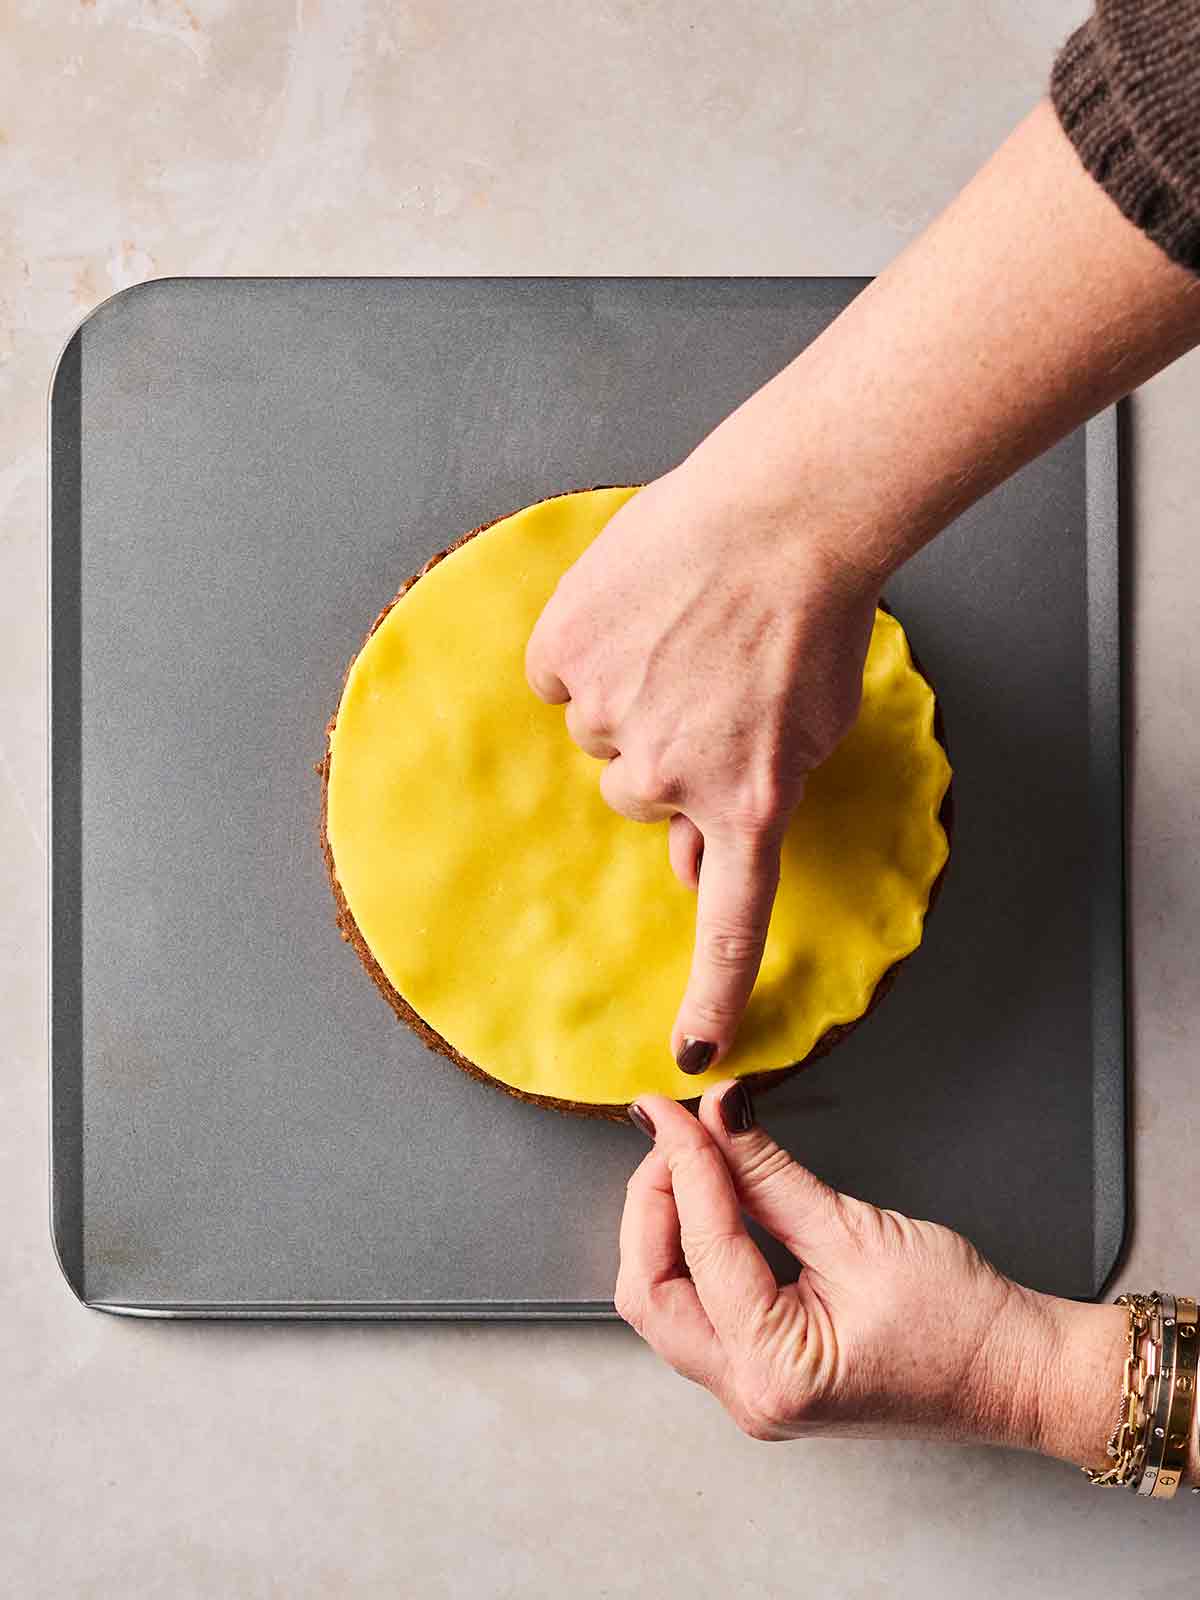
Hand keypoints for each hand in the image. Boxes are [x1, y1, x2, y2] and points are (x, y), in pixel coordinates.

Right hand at [525, 461, 877, 1073]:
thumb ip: (756, 799)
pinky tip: (637, 609)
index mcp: (750, 801)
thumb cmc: (817, 612)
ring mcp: (611, 716)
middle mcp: (671, 776)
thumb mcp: (814, 727)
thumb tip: (688, 855)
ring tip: (683, 631)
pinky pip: (559, 673)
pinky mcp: (567, 655)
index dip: (712, 995)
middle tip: (707, 684)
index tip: (695, 1057)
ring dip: (631, 693)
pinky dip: (588, 648)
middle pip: (637, 794)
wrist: (785, 513)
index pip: (730, 923)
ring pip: (598, 730)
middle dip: (664, 752)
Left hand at [618, 1083, 1128, 1464]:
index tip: (671, 1110)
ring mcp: (752, 1392)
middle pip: (650, 1291)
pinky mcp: (763, 1373)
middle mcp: (750, 1396)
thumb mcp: (860, 1232)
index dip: (683, 1164)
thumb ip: (773, 1175)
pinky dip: (691, 1251)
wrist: (1017, 1373)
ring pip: (664, 1303)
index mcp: (775, 1371)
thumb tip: (718, 1119)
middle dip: (653, 1203)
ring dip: (666, 1226)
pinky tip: (707, 1201)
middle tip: (676, 1135)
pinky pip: (697, 1310)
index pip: (702, 1248)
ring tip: (690, 1158)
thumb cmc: (965, 1322)